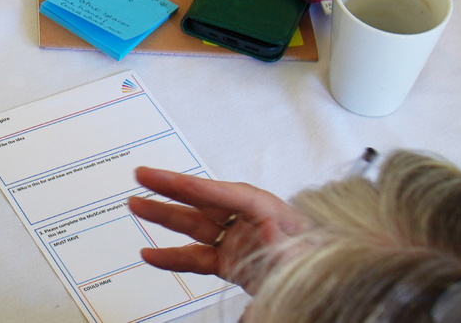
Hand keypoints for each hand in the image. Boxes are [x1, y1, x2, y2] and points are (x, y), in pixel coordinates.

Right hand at [127, 167, 310, 293]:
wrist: (325, 284)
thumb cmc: (321, 263)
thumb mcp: (307, 254)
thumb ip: (285, 243)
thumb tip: (269, 228)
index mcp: (271, 211)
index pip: (228, 194)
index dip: (198, 187)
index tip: (172, 180)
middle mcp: (249, 222)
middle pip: (204, 201)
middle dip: (172, 188)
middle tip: (143, 175)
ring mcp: (237, 241)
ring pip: (194, 226)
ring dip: (164, 216)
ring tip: (136, 205)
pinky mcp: (230, 262)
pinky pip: (195, 257)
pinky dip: (172, 256)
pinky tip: (151, 253)